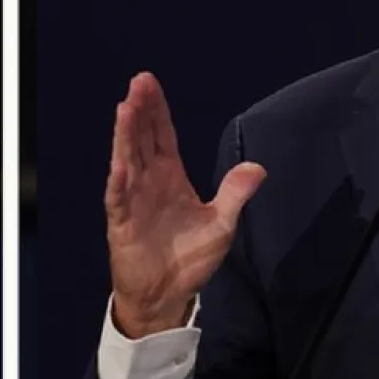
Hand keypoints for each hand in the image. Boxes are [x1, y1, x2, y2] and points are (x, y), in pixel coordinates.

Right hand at [106, 72, 267, 338]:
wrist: (168, 296)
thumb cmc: (189, 259)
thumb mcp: (221, 224)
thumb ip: (235, 193)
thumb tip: (258, 166)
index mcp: (170, 177)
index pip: (162, 135)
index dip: (157, 110)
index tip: (149, 83)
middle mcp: (148, 182)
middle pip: (142, 139)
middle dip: (140, 111)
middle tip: (138, 82)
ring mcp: (133, 200)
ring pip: (128, 160)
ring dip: (125, 135)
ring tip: (126, 108)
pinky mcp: (123, 223)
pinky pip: (120, 199)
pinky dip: (119, 181)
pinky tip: (120, 163)